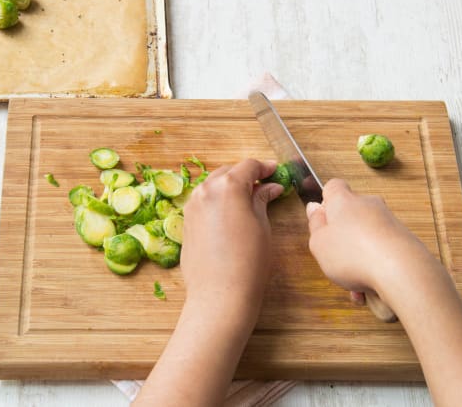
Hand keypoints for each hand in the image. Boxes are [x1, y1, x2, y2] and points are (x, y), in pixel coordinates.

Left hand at [182, 159, 284, 317]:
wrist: (219, 295)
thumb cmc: (248, 262)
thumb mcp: (262, 226)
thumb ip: (262, 200)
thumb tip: (269, 187)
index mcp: (227, 186)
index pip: (248, 166)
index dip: (265, 167)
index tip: (275, 171)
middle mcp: (205, 191)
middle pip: (228, 172)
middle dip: (247, 176)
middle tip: (266, 186)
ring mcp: (192, 206)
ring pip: (213, 186)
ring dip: (230, 188)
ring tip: (249, 200)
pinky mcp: (185, 222)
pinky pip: (203, 202)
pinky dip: (217, 201)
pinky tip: (231, 214)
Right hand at [305, 178, 429, 295]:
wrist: (400, 270)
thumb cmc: (354, 254)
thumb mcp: (318, 243)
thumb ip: (314, 225)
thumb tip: (315, 209)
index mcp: (344, 200)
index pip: (333, 187)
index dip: (325, 202)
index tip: (322, 220)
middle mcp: (368, 205)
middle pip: (350, 214)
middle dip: (342, 236)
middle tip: (334, 256)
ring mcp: (388, 221)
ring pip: (365, 237)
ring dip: (357, 258)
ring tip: (353, 285)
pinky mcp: (403, 238)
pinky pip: (381, 251)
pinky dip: (374, 267)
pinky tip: (369, 289)